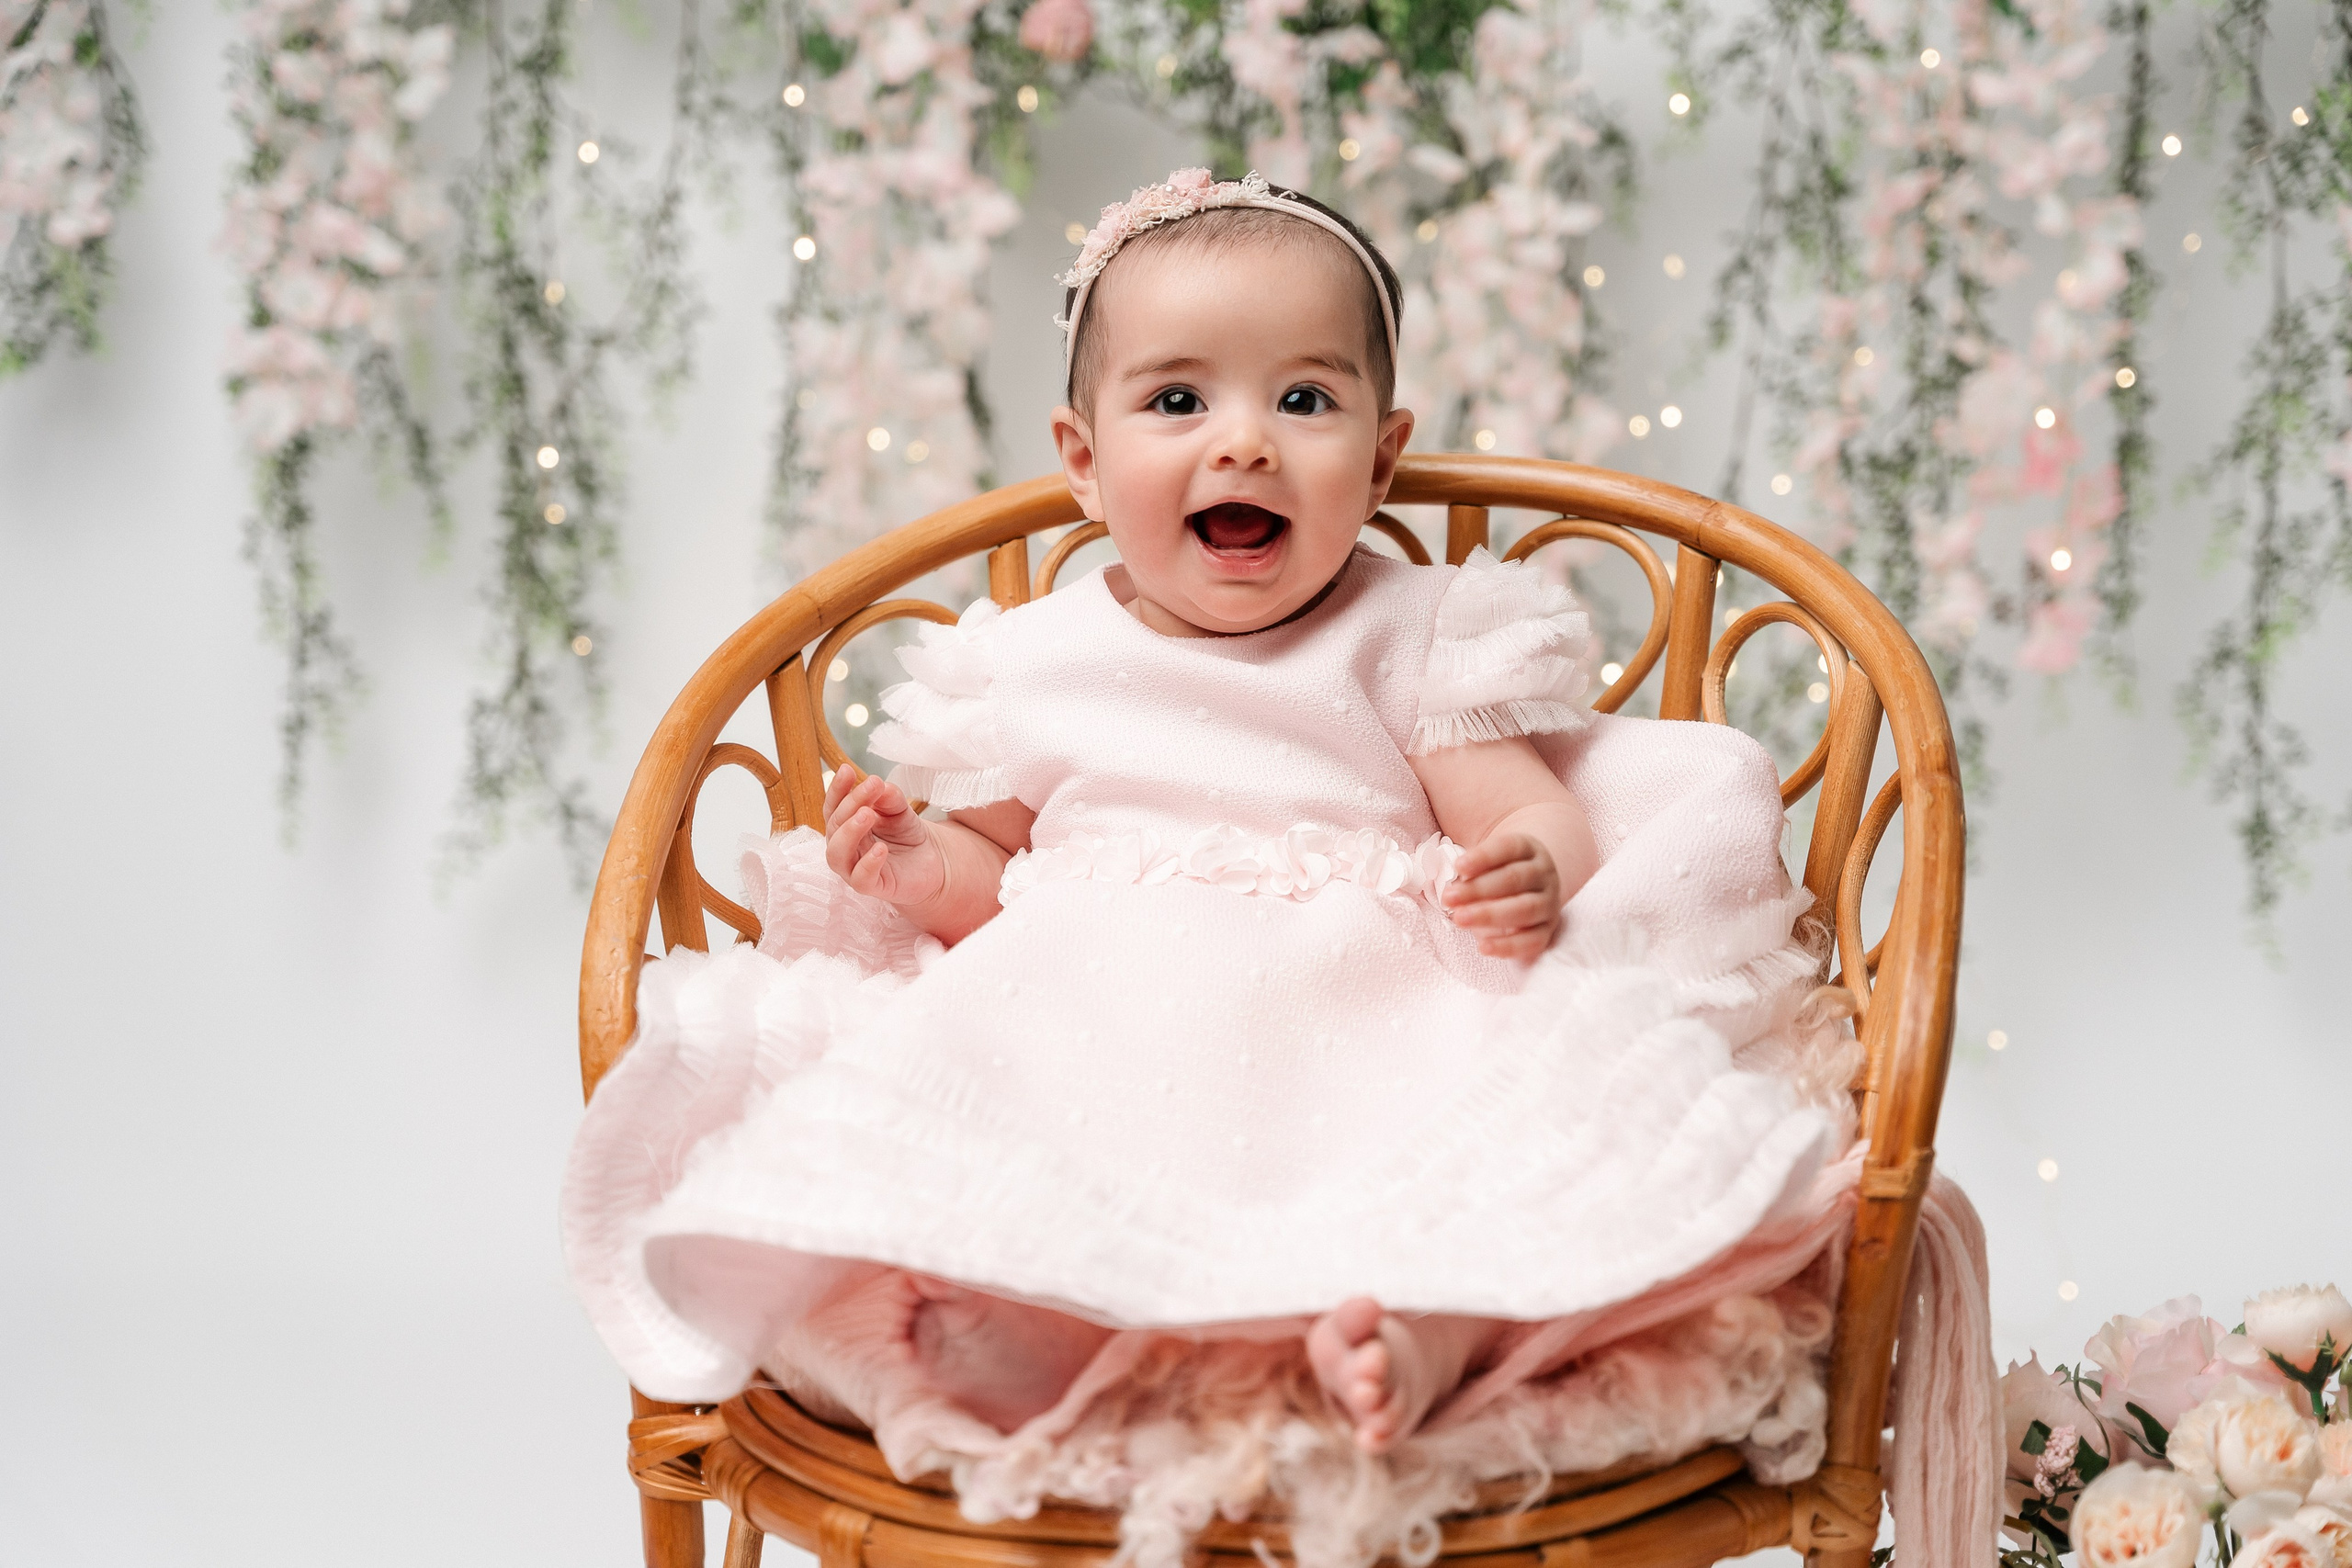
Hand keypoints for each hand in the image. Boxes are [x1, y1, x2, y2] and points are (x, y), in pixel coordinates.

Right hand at [824, 763, 944, 905]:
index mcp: (845, 825)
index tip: (846, 770)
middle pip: (835, 825)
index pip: (833, 806)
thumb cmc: (907, 834)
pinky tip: (881, 848)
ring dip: (849, 832)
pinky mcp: (871, 887)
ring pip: (837, 854)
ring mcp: (854, 868)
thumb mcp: (899, 809)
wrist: (932, 862)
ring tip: (867, 815)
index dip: (837, 789)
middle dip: (850, 803)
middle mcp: (844, 847)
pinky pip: (860, 878)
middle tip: (871, 787)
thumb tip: (877, 784)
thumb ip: (888, 797)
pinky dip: (868, 863)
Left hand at [1439, 831, 1562, 960]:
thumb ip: (1467, 860)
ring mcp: (1548, 902)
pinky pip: (1532, 941)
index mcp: (1527, 848)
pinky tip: (1483, 947)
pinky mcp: (1547, 930)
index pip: (1508, 847)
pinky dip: (1508, 946)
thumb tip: (1446, 879)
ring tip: (1459, 919)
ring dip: (1490, 915)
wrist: (1524, 885)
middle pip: (1515, 879)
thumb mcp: (1483, 852)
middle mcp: (1543, 874)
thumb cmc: (1494, 868)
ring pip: (1525, 909)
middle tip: (1449, 897)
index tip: (1458, 866)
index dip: (1483, 857)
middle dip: (1479, 889)